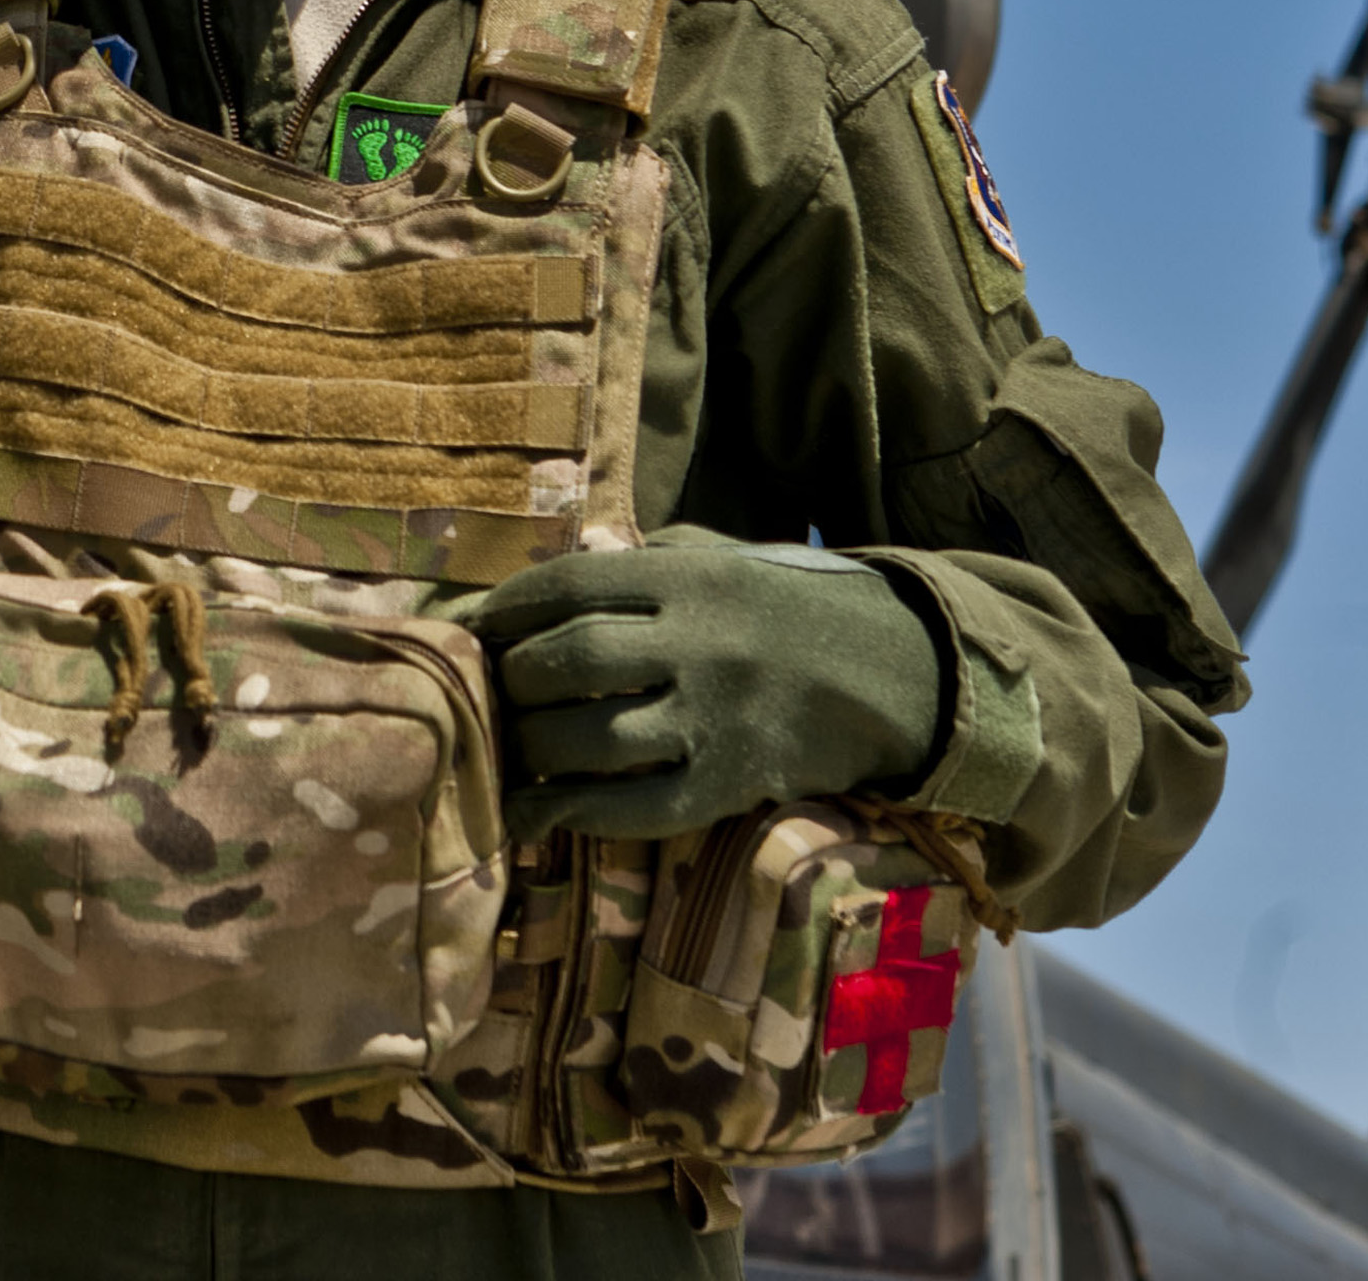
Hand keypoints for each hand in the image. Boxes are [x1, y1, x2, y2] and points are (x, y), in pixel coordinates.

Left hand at [464, 536, 945, 839]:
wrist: (900, 674)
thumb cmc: (789, 608)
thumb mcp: (726, 558)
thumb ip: (648, 555)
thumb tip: (570, 553)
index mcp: (692, 578)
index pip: (570, 586)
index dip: (506, 608)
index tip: (467, 627)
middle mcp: (701, 644)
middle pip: (572, 661)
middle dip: (512, 679)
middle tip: (484, 692)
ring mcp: (717, 719)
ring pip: (594, 740)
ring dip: (532, 749)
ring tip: (506, 748)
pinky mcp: (732, 785)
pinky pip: (637, 809)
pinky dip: (575, 814)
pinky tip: (536, 812)